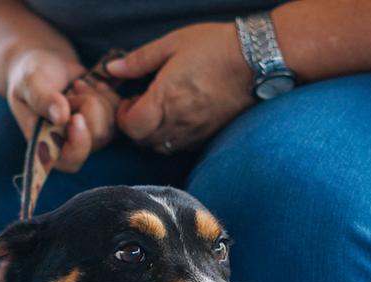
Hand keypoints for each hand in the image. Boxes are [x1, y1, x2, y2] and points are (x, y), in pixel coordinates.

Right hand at [6, 49, 120, 171]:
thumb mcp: (29, 83)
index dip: (79, 144)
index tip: (76, 117)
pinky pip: (120, 112)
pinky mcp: (106, 121)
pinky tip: (92, 85)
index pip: (70, 161)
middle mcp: (70, 146)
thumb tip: (61, 118)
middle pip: (97, 138)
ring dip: (97, 98)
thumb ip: (42, 99)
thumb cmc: (31, 76)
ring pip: (111, 124)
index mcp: (47, 146)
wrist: (46, 63)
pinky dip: (109, 94)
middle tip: (71, 91)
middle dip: (88, 106)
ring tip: (77, 86)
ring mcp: (91, 135)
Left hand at [106, 22, 253, 153]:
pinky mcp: (210, 135)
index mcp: (164, 98)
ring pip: (163, 148)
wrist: (258, 59)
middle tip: (142, 106)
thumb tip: (112, 69)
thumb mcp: (172, 43)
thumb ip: (139, 60)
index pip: (132, 128)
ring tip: (161, 112)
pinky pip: (183, 147)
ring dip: (154, 135)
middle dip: (137, 127)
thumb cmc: (214, 46)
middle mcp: (178, 121)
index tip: (130, 102)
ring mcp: (195, 132)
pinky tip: (180, 119)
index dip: (124, 118)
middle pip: (144, 141)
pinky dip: (174, 139)